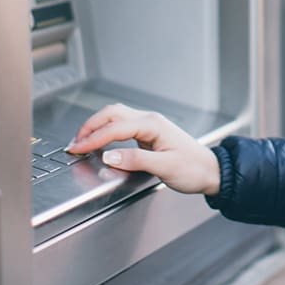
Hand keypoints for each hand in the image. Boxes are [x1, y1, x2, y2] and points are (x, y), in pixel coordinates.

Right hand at [67, 103, 220, 195]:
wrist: (209, 171)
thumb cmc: (192, 168)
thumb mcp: (165, 167)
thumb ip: (136, 160)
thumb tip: (109, 155)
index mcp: (154, 125)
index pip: (116, 127)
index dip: (94, 137)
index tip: (77, 148)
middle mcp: (151, 121)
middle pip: (114, 113)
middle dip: (91, 125)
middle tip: (75, 143)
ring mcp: (150, 126)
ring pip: (117, 117)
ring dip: (98, 127)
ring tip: (82, 142)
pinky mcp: (149, 135)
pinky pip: (123, 127)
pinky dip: (107, 132)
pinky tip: (100, 142)